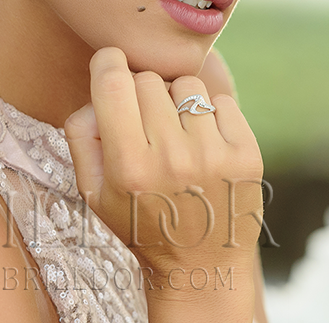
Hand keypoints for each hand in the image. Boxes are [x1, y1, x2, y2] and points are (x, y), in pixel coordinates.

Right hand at [65, 47, 262, 273]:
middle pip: (148, 79)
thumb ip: (81, 135)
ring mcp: (214, 155)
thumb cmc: (139, 221)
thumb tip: (97, 91)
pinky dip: (209, 114)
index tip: (109, 65)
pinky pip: (220, 100)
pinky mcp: (247, 154)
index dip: (108, 63)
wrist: (200, 266)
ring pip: (186, 85)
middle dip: (140, 92)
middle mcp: (172, 157)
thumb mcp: (93, 190)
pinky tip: (203, 143)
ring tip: (176, 135)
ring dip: (176, 101)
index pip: (114, 81)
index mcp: (129, 165)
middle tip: (144, 123)